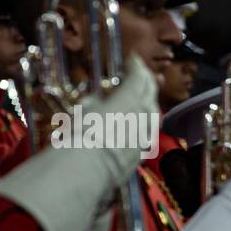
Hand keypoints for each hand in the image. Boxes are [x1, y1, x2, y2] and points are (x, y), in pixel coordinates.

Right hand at [69, 54, 159, 183]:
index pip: (138, 79)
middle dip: (147, 82)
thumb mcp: (81, 111)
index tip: (133, 58)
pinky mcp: (139, 156)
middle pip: (150, 96)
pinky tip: (139, 123)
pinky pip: (146, 134)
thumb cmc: (79, 136)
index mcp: (129, 101)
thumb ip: (93, 103)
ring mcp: (143, 138)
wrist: (86, 173)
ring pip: (152, 116)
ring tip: (143, 95)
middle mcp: (142, 118)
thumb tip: (97, 102)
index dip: (136, 67)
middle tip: (141, 74)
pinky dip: (144, 123)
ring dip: (148, 102)